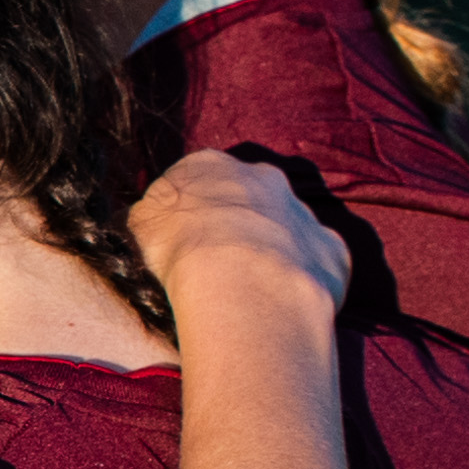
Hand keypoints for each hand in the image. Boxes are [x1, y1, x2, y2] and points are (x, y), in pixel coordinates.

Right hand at [134, 149, 348, 314]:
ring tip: (250, 291)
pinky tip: (282, 303)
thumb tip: (145, 223)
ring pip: (286, 227)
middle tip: (219, 265)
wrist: (242, 283)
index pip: (194, 179)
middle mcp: (261, 176)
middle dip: (237, 224)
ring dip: (272, 251)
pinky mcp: (332, 248)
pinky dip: (301, 278)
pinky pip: (316, 261)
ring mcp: (302, 211)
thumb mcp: (136, 230)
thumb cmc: (178, 251)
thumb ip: (146, 219)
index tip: (180, 243)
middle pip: (247, 196)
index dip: (187, 213)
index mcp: (208, 165)